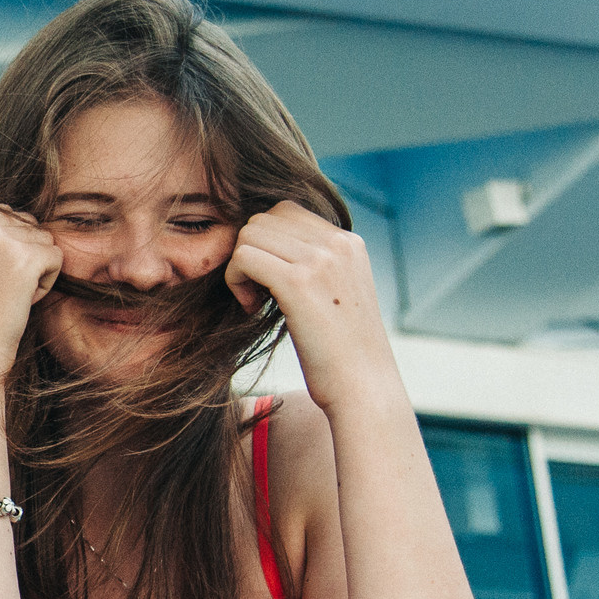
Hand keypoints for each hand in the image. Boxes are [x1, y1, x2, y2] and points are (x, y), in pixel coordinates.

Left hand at [226, 200, 397, 410]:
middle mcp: (337, 243)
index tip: (270, 281)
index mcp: (348, 242)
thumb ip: (315, 263)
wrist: (363, 385)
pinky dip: (235, 282)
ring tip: (255, 301)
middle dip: (249, 253)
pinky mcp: (299, 282)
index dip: (266, 244)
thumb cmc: (341, 350)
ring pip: (248, 235)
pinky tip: (252, 309)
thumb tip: (269, 245)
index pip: (285, 212)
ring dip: (240, 268)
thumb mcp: (337, 293)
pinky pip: (243, 258)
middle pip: (262, 219)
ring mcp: (320, 260)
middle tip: (258, 292)